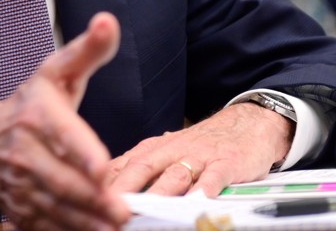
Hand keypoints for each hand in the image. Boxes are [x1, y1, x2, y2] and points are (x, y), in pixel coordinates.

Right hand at [0, 12, 131, 230]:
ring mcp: (18, 183)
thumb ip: (88, 51)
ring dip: (81, 221)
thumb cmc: (30, 105)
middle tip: (121, 211)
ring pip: (51, 206)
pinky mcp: (17, 208)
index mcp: (36, 113)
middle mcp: (23, 150)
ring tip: (111, 229)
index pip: (60, 133)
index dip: (80, 151)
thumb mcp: (57, 73)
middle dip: (90, 197)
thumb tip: (109, 20)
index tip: (101, 167)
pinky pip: (40, 225)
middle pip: (58, 178)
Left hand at [106, 98, 293, 198]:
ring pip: (176, 174)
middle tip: (110, 206)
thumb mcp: (166, 152)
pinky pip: (215, 177)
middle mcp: (173, 150)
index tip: (86, 198)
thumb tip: (100, 190)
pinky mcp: (227, 163)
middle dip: (124, 188)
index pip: (122, 165)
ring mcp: (200, 156)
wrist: (248, 124)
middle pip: (143, 168)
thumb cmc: (202, 145)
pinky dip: (206, 188)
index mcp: (154, 149)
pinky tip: (197, 201)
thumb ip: (137, 170)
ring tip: (146, 211)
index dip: (104, 183)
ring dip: (159, 192)